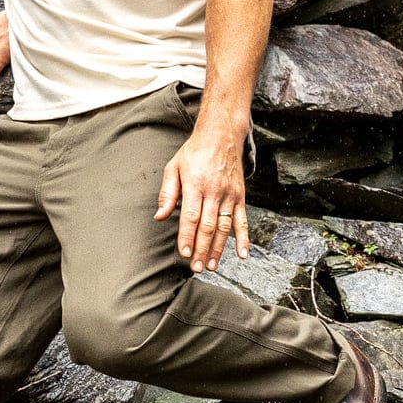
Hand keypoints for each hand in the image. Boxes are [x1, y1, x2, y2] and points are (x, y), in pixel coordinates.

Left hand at [154, 129, 249, 272]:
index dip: (187, 236)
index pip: (191, 216)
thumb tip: (160, 216)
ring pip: (224, 227)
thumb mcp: (174, 167)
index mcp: (195, 185)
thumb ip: (167, 193)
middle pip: (208, 226)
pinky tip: (242, 254)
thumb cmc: (195, 152)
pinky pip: (242, 220)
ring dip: (219, 248)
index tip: (184, 253)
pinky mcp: (240, 196)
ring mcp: (229, 195)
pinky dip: (243, 238)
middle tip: (196, 267)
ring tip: (212, 265)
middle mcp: (214, 191)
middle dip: (202, 249)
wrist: (222, 135)